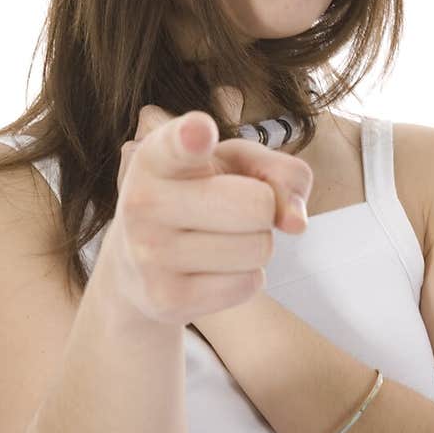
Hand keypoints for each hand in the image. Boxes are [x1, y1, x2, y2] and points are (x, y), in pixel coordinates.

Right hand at [112, 87, 311, 326]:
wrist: (137, 267)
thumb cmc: (197, 198)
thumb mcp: (235, 167)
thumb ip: (279, 172)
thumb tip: (296, 223)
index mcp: (155, 158)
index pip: (178, 144)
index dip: (192, 137)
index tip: (199, 132)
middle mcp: (143, 203)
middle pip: (257, 205)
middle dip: (262, 209)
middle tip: (229, 211)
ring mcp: (149, 255)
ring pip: (258, 249)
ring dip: (253, 246)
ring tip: (216, 240)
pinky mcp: (166, 299)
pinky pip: (247, 284)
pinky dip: (243, 278)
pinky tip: (209, 270)